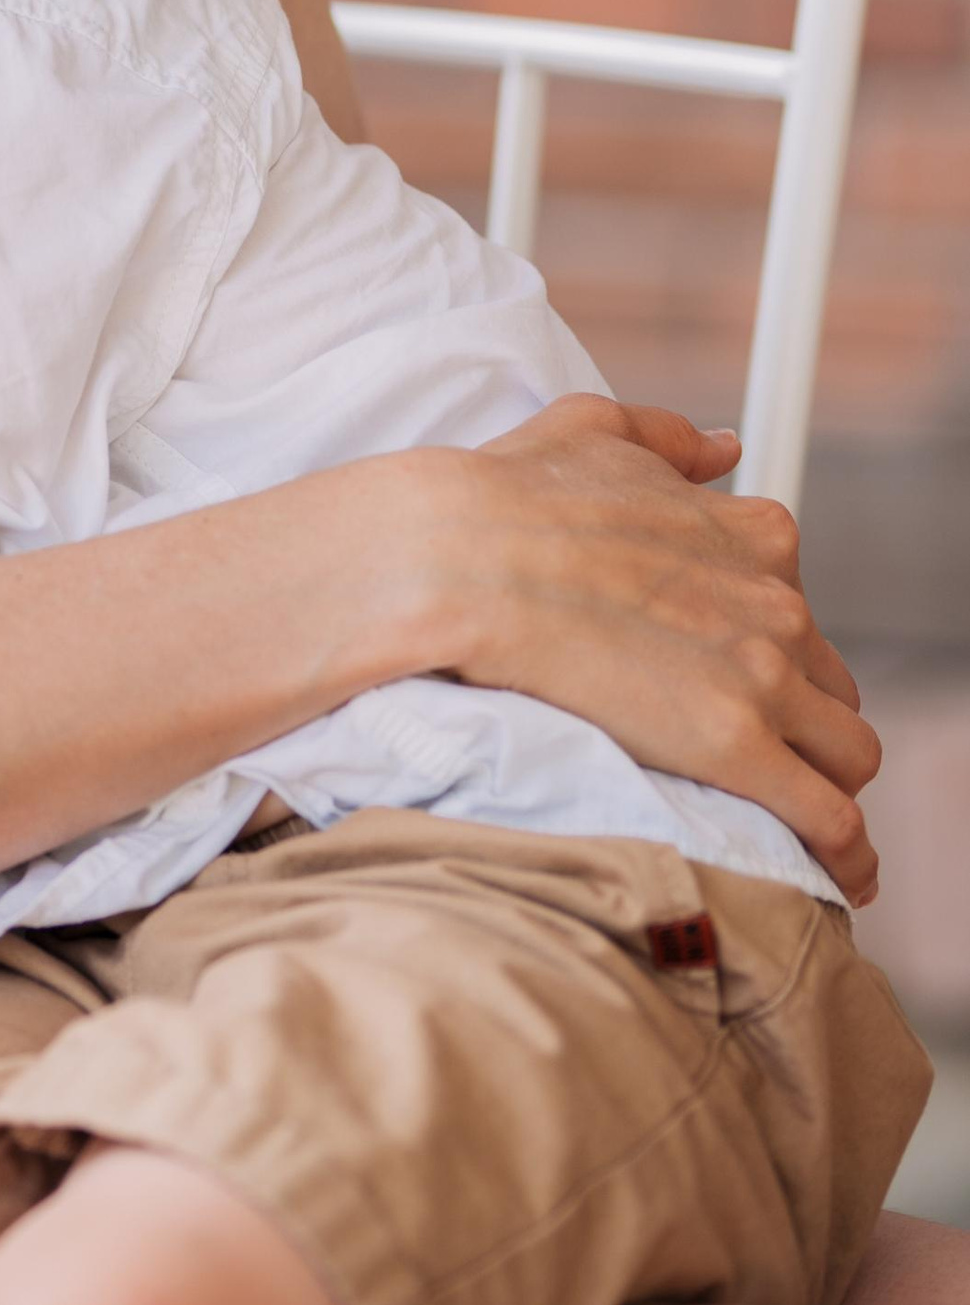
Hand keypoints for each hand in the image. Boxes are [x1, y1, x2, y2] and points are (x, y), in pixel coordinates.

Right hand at [418, 394, 880, 902]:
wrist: (456, 557)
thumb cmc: (507, 494)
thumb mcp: (594, 430)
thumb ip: (670, 439)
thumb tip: (724, 448)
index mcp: (753, 535)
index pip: (800, 609)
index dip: (773, 649)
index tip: (738, 678)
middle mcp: (777, 602)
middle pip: (830, 684)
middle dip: (802, 720)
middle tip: (749, 752)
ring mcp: (763, 676)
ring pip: (848, 753)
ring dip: (827, 784)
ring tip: (799, 823)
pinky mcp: (736, 745)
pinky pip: (831, 818)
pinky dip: (842, 850)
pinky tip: (836, 874)